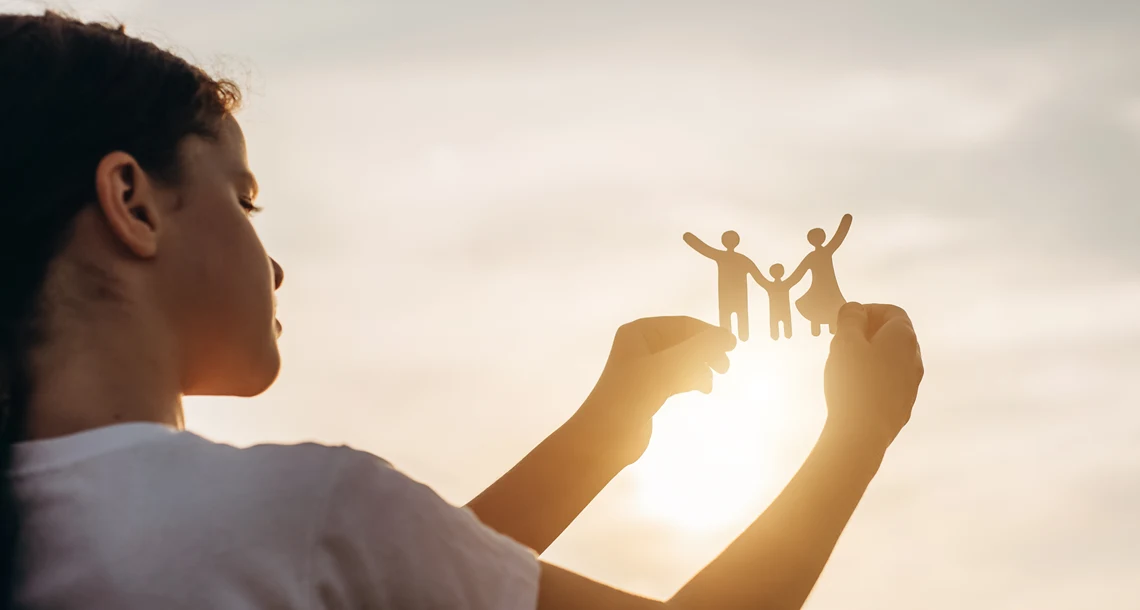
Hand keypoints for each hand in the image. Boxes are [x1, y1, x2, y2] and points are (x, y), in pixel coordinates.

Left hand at [574, 316, 736, 464]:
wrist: (606, 437)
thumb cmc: (633, 395)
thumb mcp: (668, 367)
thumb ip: (698, 349)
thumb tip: (725, 336)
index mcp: (639, 331)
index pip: (682, 324)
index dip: (708, 333)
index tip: (732, 345)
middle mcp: (640, 345)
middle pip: (684, 341)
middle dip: (706, 352)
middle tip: (724, 367)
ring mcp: (644, 367)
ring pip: (682, 360)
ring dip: (700, 367)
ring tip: (710, 383)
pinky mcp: (648, 388)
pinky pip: (676, 376)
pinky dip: (691, 379)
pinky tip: (702, 388)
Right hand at [823, 302, 923, 449]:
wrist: (862, 433)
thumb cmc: (853, 382)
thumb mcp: (845, 341)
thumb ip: (850, 319)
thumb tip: (856, 309)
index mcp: (903, 337)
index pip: (892, 312)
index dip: (868, 310)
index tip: (847, 320)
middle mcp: (914, 358)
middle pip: (894, 335)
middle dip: (868, 332)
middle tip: (842, 340)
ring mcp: (911, 383)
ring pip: (891, 359)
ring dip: (870, 355)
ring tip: (845, 364)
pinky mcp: (903, 403)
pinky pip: (889, 381)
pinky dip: (874, 376)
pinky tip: (853, 387)